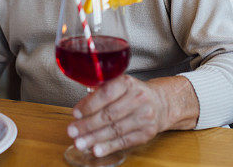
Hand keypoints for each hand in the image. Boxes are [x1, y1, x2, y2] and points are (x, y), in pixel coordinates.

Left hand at [66, 75, 196, 157]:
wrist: (160, 103)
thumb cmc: (132, 93)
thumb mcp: (118, 85)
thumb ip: (100, 92)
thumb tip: (79, 109)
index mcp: (127, 83)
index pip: (105, 94)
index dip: (89, 105)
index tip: (75, 114)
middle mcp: (138, 98)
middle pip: (109, 114)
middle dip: (87, 125)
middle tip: (72, 131)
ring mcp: (144, 116)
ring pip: (115, 129)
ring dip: (95, 138)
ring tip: (80, 143)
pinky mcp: (147, 132)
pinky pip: (124, 141)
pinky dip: (109, 146)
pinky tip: (96, 149)